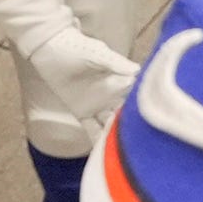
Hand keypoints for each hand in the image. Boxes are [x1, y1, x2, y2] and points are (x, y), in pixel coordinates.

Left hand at [23, 25, 138, 154]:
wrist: (49, 49)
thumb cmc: (75, 46)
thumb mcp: (97, 53)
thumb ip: (116, 63)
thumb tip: (138, 71)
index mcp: (119, 81)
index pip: (136, 98)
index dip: (144, 110)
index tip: (153, 125)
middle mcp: (112, 95)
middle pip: (126, 115)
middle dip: (133, 129)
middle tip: (141, 147)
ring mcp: (97, 105)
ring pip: (110, 125)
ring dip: (116, 137)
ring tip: (125, 155)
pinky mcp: (81, 111)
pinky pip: (91, 128)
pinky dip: (97, 141)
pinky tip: (103, 156)